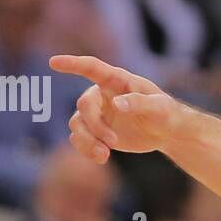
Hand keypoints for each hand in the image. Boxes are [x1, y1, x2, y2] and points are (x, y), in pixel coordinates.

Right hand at [50, 54, 182, 159]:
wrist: (165, 132)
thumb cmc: (165, 113)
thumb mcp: (160, 107)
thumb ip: (140, 103)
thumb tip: (117, 104)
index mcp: (117, 81)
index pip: (92, 68)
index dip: (72, 64)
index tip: (54, 63)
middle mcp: (102, 94)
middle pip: (84, 106)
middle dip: (95, 125)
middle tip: (113, 142)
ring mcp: (97, 113)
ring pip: (77, 124)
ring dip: (87, 141)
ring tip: (104, 155)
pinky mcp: (95, 130)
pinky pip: (79, 139)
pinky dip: (86, 149)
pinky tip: (101, 158)